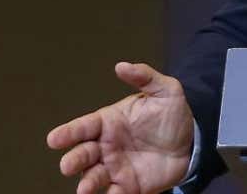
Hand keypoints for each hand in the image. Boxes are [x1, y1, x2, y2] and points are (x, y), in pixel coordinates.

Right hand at [47, 62, 193, 193]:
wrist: (192, 140)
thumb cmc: (171, 114)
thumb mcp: (165, 90)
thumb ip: (144, 77)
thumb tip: (122, 66)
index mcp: (108, 123)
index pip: (83, 126)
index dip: (68, 132)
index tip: (54, 139)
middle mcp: (105, 146)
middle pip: (83, 154)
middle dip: (73, 160)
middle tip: (68, 165)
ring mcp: (115, 167)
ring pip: (93, 176)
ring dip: (87, 183)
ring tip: (84, 189)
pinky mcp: (128, 185)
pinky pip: (115, 193)